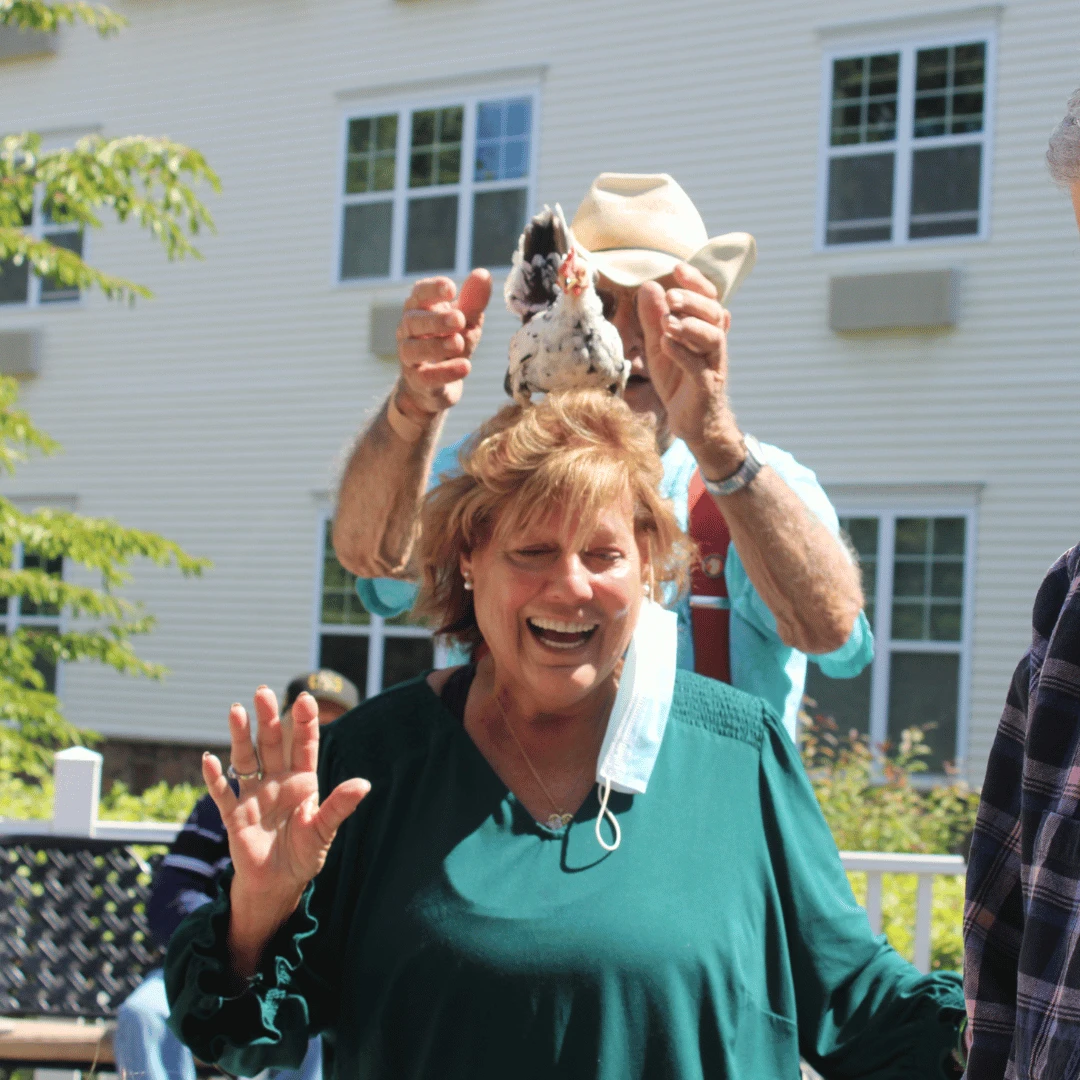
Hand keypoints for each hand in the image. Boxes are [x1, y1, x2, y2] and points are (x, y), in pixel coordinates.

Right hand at [202, 687, 368, 973]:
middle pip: (272, 744)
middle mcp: (277, 782)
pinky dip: (214, 778)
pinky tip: (208, 759)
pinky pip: (222, 793)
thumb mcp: (323, 831)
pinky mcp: (234, 815)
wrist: (278, 883)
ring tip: (236, 710)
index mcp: (302, 782)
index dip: (305, 723)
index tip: (306, 698)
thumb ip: (339, 807)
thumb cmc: (304, 855)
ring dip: (240, 736)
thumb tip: (364, 784)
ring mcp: (254, 796)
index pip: (304, 746)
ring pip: (246, 760)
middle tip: (263, 691)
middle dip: (268, 719)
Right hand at [395, 269, 491, 416]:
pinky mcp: (418, 382)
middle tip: (459, 319)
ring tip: (459, 343)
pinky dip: (445, 372)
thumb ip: (474, 301)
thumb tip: (483, 274)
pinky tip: (465, 366)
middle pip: (413, 321)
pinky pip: (426, 377)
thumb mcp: (467, 322)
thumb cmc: (450, 343)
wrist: (435, 386)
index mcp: (419, 310)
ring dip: (436, 345)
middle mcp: (408, 332)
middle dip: (435, 319)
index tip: (451, 288)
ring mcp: (409, 358)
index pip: (418, 294)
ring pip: (413, 349)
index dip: (432, 289)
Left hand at [637, 263, 743, 475]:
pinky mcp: (707, 388)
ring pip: (713, 338)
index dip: (696, 282)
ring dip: (690, 326)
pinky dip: (684, 354)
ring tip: (668, 322)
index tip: (677, 267)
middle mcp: (714, 344)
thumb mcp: (660, 346)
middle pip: (714, 313)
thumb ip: (653, 319)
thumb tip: (648, 286)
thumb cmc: (678, 380)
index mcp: (704, 330)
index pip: (708, 298)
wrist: (691, 421)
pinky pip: (700, 368)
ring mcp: (713, 366)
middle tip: (671, 296)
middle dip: (693, 301)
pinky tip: (667, 344)